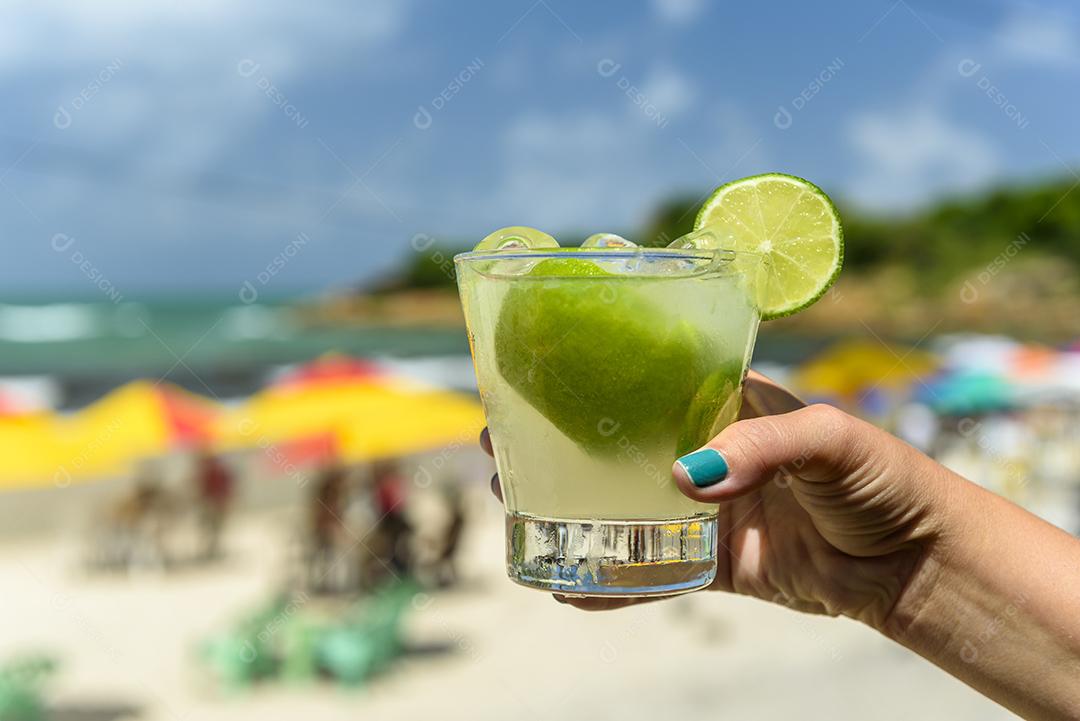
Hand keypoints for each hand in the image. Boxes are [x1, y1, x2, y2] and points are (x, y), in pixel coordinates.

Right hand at [482, 370, 948, 626]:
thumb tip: (684, 480)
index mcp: (727, 404)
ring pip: (621, 506)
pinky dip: (610, 581)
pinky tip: (564, 589)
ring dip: (568, 507)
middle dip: (557, 445)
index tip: (534, 382)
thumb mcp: (830, 440)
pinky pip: (651, 570)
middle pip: (616, 444)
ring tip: (513, 503)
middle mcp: (707, 451)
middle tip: (500, 446)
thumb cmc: (882, 480)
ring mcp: (706, 509)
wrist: (916, 562)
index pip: (645, 383)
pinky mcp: (714, 562)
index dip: (587, 382)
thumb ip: (763, 447)